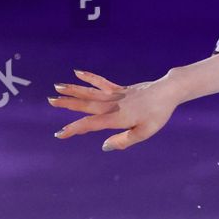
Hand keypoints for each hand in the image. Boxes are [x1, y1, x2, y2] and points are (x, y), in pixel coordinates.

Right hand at [49, 70, 177, 150]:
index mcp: (116, 118)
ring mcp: (116, 95)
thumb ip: (124, 141)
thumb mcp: (144, 133)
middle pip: (86, 105)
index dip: (74, 129)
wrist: (168, 92)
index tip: (60, 134)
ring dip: (73, 90)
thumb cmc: (157, 115)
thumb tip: (104, 146)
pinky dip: (90, 77)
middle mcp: (113, 105)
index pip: (90, 124)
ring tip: (57, 86)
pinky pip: (102, 82)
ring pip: (90, 92)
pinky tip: (77, 72)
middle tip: (50, 100)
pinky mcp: (121, 88)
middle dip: (67, 104)